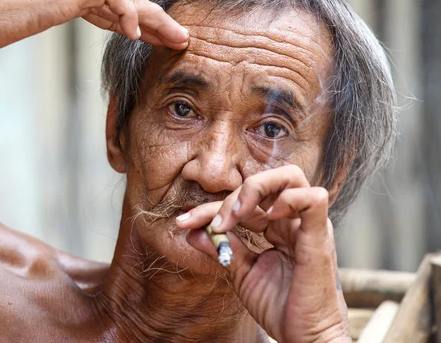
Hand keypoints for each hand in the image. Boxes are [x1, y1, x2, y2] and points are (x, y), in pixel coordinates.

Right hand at [0, 0, 188, 63]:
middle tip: (182, 38)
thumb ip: (58, 18)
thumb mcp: (33, 24)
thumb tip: (69, 27)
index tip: (159, 41)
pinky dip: (127, 15)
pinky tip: (137, 36)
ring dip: (155, 19)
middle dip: (157, 20)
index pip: (113, 3)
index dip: (140, 22)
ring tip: (177, 38)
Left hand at [176, 165, 350, 342]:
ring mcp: (307, 225)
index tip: (184, 223)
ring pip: (290, 177)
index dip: (211, 208)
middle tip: (216, 222)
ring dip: (256, 188)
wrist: (304, 338)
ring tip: (237, 215)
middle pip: (267, 179)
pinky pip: (314, 199)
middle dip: (234, 194)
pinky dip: (288, 199)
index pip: (243, 201)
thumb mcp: (241, 272)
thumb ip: (222, 248)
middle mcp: (292, 220)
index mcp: (276, 226)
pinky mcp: (320, 237)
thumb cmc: (279, 306)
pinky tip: (268, 217)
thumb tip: (192, 231)